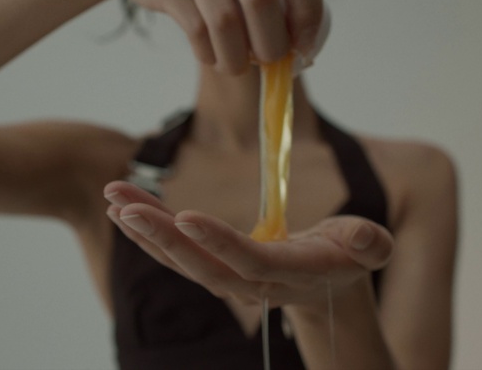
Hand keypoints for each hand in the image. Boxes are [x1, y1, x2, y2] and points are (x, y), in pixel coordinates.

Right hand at [101, 0, 323, 73]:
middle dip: (271, 44)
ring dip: (236, 58)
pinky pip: (194, 28)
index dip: (308, 9)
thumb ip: (262, 4)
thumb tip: (293, 56)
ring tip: (234, 68)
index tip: (304, 45)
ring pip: (226, 20)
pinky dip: (207, 53)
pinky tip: (209, 57)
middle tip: (267, 62)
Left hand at [104, 181, 392, 309]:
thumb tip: (363, 238)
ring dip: (145, 230)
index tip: (186, 215)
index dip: (219, 242)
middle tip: (125, 206)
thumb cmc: (345, 256)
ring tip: (114, 197)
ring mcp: (229, 277)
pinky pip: (178, 252)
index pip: (250, 260)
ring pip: (181, 259)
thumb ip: (367, 244)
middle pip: (202, 265)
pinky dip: (150, 232)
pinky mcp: (215, 265)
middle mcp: (251, 281)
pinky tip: (124, 209)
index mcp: (289, 270)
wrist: (326, 284)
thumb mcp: (367, 246)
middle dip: (162, 237)